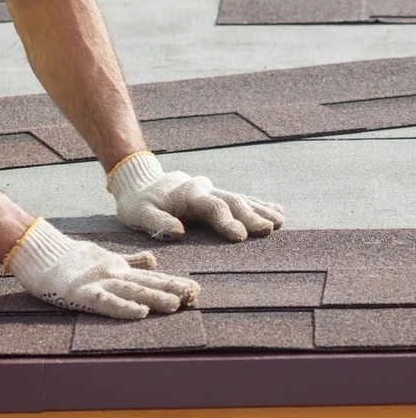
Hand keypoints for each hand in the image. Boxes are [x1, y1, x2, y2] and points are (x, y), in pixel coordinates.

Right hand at [5, 219, 199, 318]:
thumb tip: (154, 260)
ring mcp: (99, 282)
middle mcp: (114, 274)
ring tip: (176, 304)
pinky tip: (140, 312)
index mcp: (120, 268)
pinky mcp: (81, 293)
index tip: (195, 290)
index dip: (173, 283)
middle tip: (195, 296)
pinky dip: (123, 307)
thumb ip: (131, 260)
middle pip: (148, 283)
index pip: (152, 276)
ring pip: (132, 290)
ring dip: (155, 297)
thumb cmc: (73, 259)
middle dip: (172, 289)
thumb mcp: (107, 258)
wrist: (41, 252)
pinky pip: (105, 301)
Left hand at [107, 152, 283, 241]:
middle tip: (269, 229)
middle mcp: (203, 189)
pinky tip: (276, 209)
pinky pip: (240, 197)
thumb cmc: (137, 203)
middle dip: (251, 215)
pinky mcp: (214, 194)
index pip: (211, 207)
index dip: (226, 221)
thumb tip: (178, 233)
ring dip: (260, 209)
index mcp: (187, 195)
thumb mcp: (138, 213)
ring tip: (279, 220)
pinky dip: (258, 203)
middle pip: (232, 201)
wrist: (139, 181)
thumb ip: (156, 222)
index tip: (240, 236)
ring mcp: (211, 190)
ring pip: (240, 198)